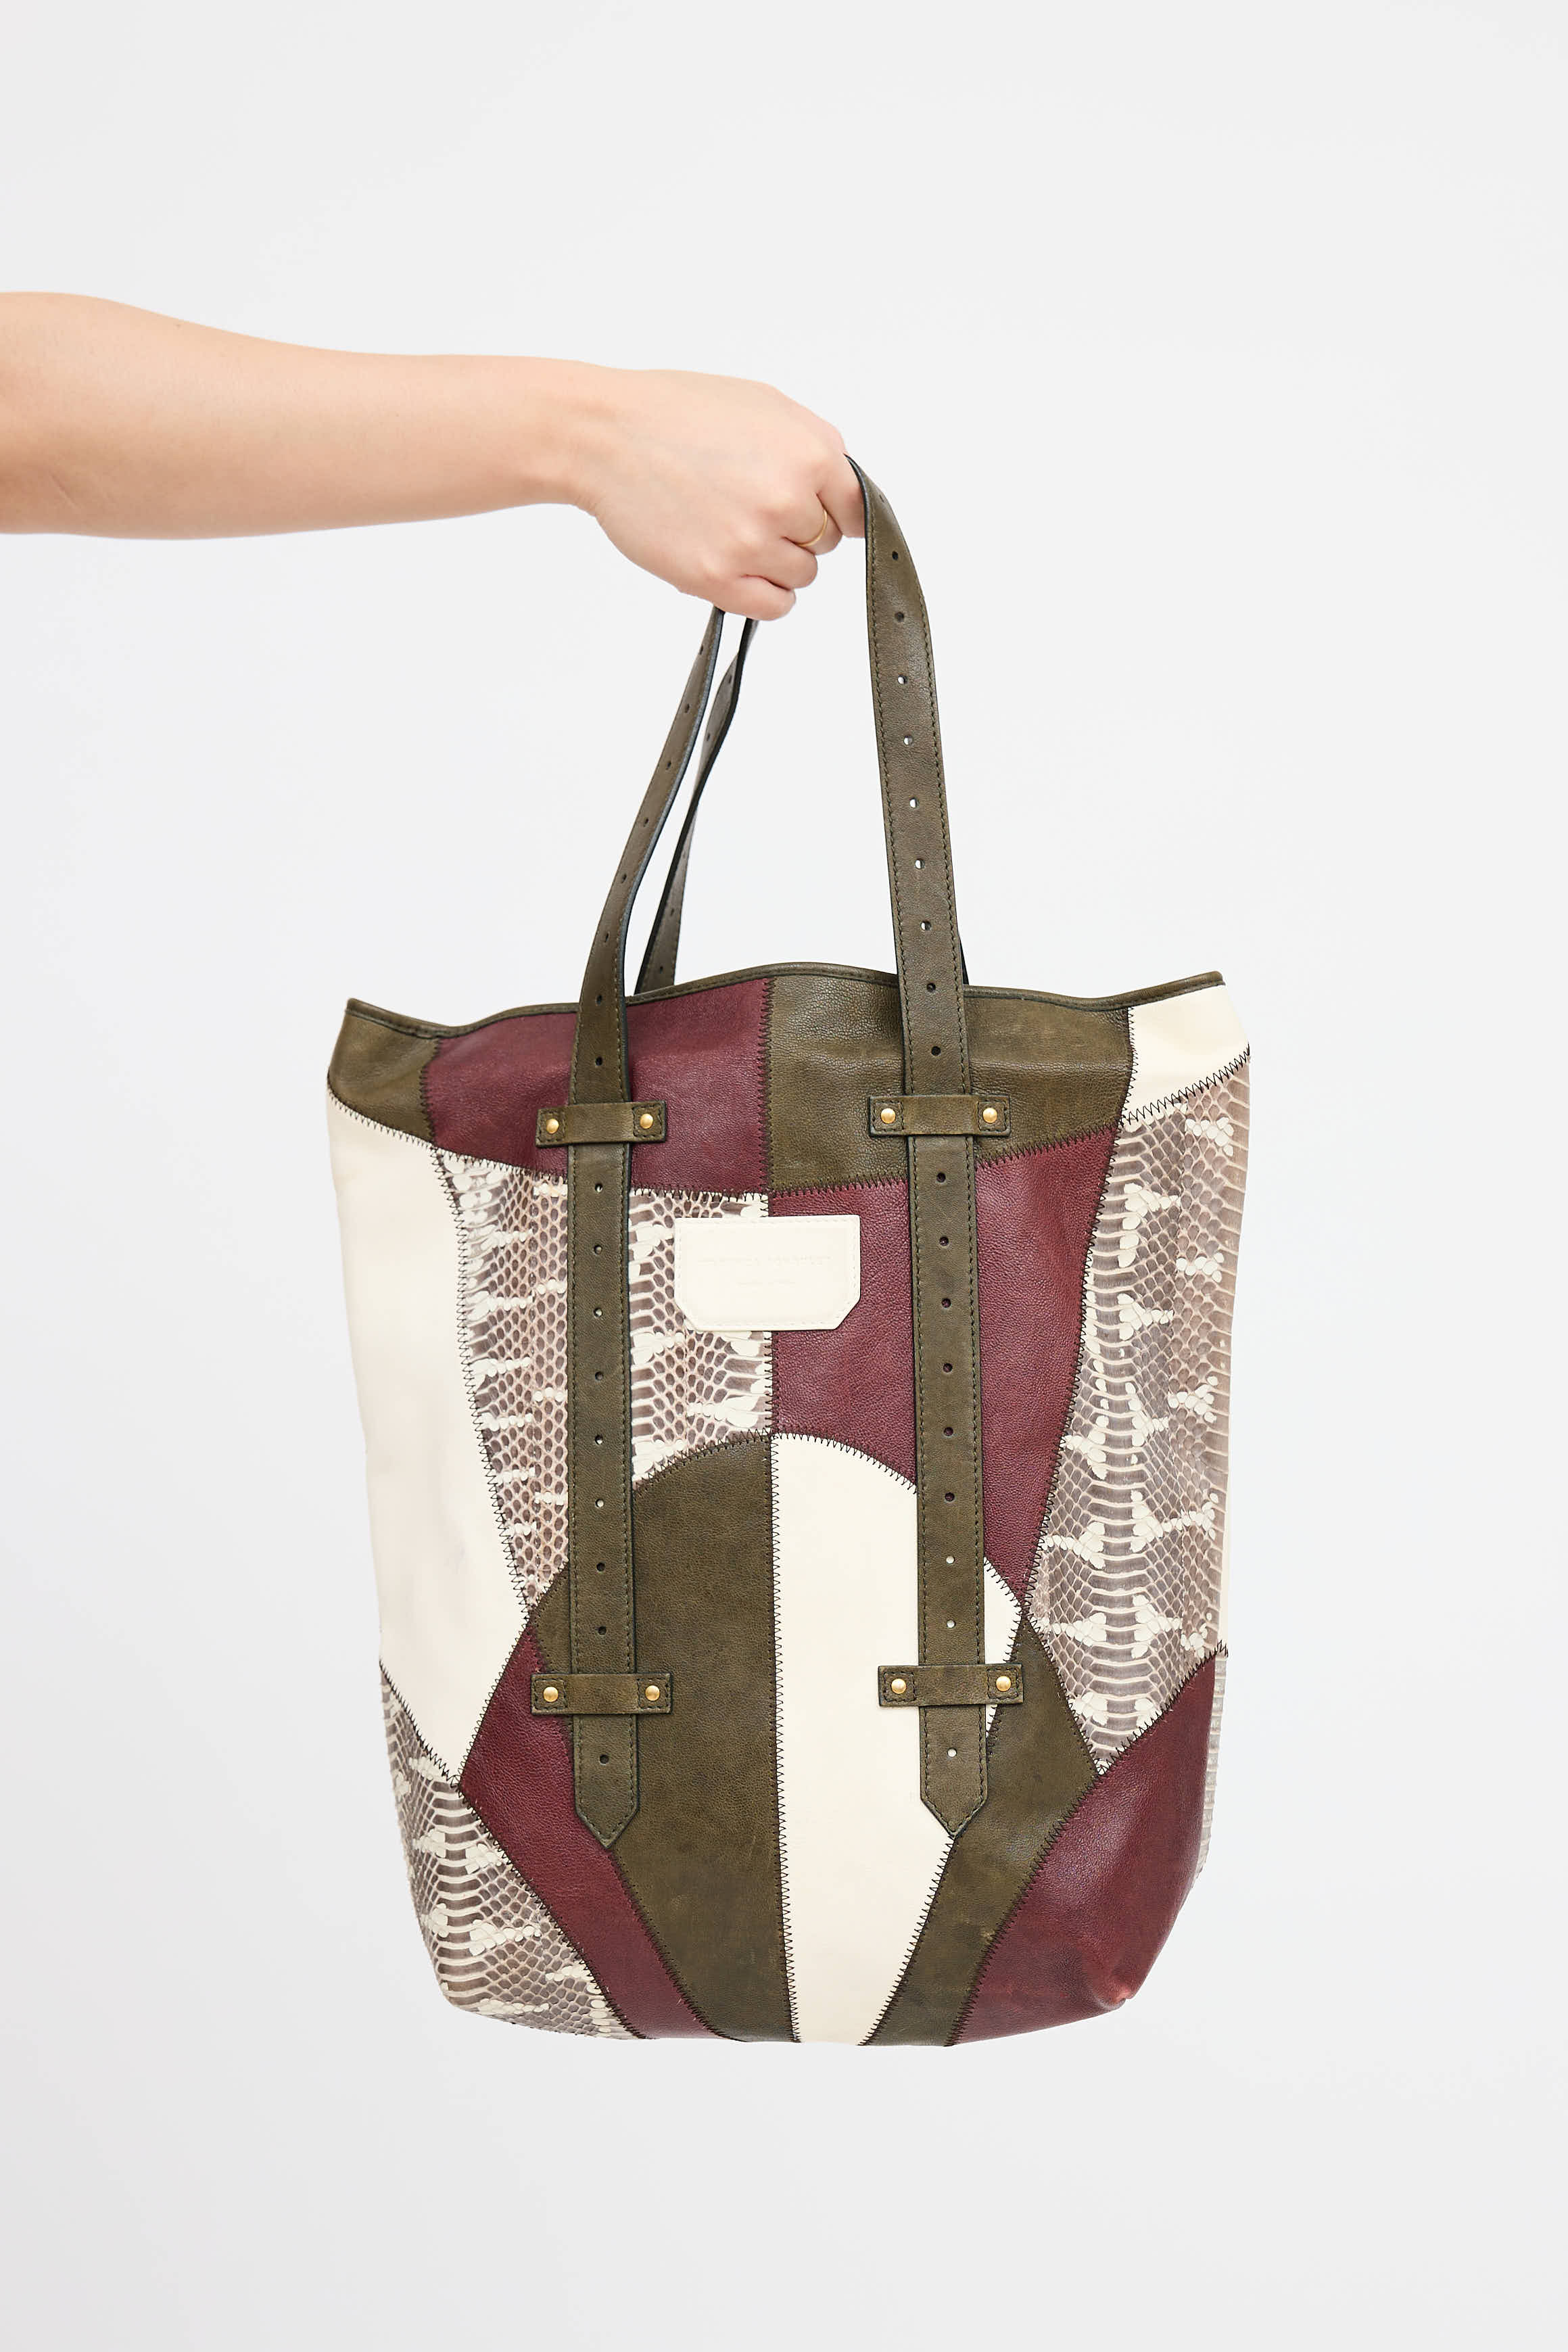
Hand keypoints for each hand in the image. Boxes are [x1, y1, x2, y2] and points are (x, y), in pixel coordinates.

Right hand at [570, 367, 863, 620]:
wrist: (606, 435)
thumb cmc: (675, 413)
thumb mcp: (763, 404)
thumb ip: (813, 447)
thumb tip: (842, 492)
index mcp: (808, 453)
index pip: (856, 508)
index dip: (833, 510)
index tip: (814, 513)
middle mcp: (787, 500)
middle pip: (826, 544)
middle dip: (797, 531)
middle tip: (749, 507)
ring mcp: (752, 543)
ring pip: (801, 577)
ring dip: (774, 562)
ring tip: (731, 529)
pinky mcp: (717, 577)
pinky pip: (774, 606)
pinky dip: (762, 593)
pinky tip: (736, 567)